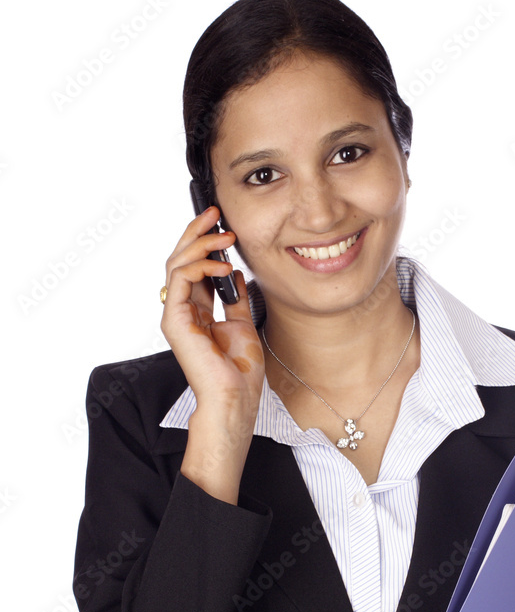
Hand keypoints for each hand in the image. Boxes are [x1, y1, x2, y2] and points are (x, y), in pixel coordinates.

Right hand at [161, 206, 265, 502]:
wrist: (235, 396)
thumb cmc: (239, 371)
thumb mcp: (243, 323)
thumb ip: (235, 298)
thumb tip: (235, 273)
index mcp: (196, 309)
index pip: (192, 265)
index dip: (204, 240)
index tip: (221, 222)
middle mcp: (182, 309)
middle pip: (179, 258)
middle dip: (197, 232)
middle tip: (216, 214)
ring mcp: (175, 314)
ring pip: (176, 263)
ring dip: (201, 244)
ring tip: (225, 238)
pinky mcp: (174, 320)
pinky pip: (180, 279)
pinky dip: (200, 266)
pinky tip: (222, 265)